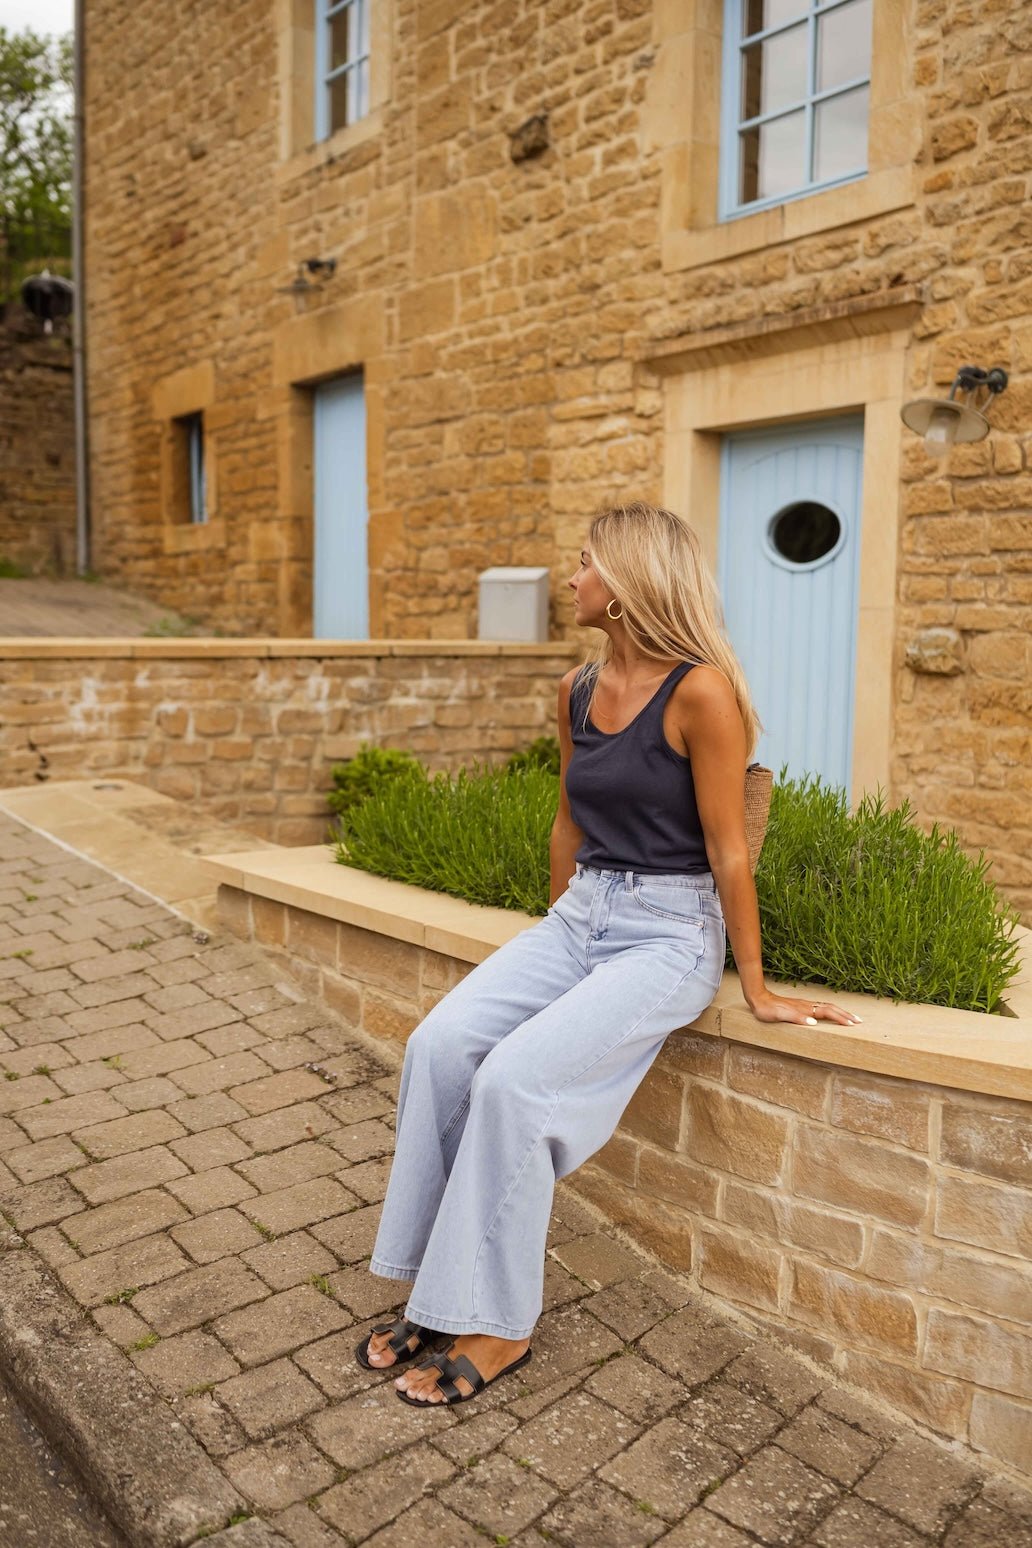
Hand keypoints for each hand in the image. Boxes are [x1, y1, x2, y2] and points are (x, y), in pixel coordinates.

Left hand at [747, 990, 861, 1026]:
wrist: (758, 998)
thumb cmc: (767, 1010)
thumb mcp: (779, 1016)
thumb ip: (796, 1018)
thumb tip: (813, 1023)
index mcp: (805, 1009)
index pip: (827, 1013)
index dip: (840, 1018)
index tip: (853, 1024)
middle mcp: (807, 1005)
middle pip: (831, 1009)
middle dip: (846, 1015)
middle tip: (859, 1021)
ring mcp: (804, 1004)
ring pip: (827, 1007)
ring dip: (840, 1012)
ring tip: (851, 1017)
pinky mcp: (800, 1005)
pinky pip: (820, 1007)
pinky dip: (830, 1011)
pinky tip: (830, 1013)